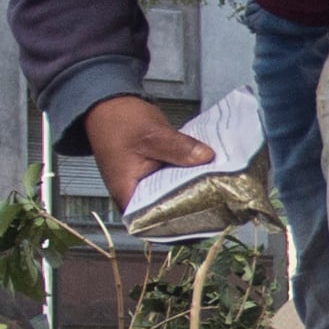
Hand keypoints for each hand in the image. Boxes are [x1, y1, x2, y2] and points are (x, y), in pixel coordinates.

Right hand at [78, 94, 213, 211]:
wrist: (107, 104)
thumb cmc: (117, 121)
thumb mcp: (151, 134)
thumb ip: (179, 148)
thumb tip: (206, 158)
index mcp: (129, 196)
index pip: (159, 223)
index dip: (184, 222)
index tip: (209, 215)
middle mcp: (138, 196)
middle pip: (172, 209)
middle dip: (196, 203)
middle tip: (222, 197)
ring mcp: (148, 185)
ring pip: (176, 193)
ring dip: (195, 187)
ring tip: (220, 184)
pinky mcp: (156, 173)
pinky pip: (176, 178)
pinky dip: (189, 173)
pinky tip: (207, 169)